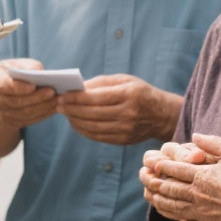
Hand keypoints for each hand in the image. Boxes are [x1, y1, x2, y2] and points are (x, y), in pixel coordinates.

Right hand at [0, 58, 57, 128]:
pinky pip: (30, 120)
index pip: (4, 85)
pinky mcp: (15, 122)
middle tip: (52, 91)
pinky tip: (55, 107)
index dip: (18, 87)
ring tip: (57, 99)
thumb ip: (26, 65)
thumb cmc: (15, 74)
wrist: (7, 93)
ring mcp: (4, 113)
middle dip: (36, 97)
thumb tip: (37, 70)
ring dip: (43, 106)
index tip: (33, 85)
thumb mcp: (18, 65)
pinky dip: (44, 114)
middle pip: (16, 101)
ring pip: (25, 113)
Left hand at [58, 74, 180, 144]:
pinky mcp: (123, 140)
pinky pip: (98, 136)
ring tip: (65, 113)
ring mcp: (126, 129)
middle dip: (72, 109)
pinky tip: (76, 122)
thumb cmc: (139, 92)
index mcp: (129, 94)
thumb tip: (77, 88)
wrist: (161, 115)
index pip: (97, 98)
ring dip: (74, 120)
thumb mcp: (124, 80)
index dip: (77, 97)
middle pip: (92, 113)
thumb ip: (101, 83)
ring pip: (93, 127)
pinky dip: (83, 130)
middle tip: (58, 104)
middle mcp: (128, 113)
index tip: (63, 94)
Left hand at [142, 133, 220, 220]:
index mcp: (201, 175)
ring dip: (161, 201)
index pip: (175, 169)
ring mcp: (202, 212)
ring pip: (175, 207)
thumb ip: (213, 142)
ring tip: (152, 198)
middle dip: (155, 183)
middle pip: (170, 188)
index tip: (153, 164)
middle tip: (144, 180)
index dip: (163, 166)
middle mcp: (197, 194)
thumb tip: (196, 135)